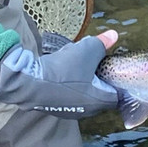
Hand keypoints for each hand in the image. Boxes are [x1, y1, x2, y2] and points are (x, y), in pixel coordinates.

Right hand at [0, 30, 118, 117]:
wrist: (30, 82)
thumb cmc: (64, 69)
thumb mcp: (87, 50)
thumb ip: (102, 43)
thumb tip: (114, 35)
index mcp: (99, 101)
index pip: (117, 94)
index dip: (116, 78)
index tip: (110, 65)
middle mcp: (87, 111)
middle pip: (100, 91)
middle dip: (97, 74)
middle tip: (92, 59)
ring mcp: (70, 111)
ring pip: (84, 90)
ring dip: (81, 76)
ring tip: (74, 60)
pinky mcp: (56, 108)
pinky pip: (69, 92)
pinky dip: (68, 80)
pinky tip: (61, 67)